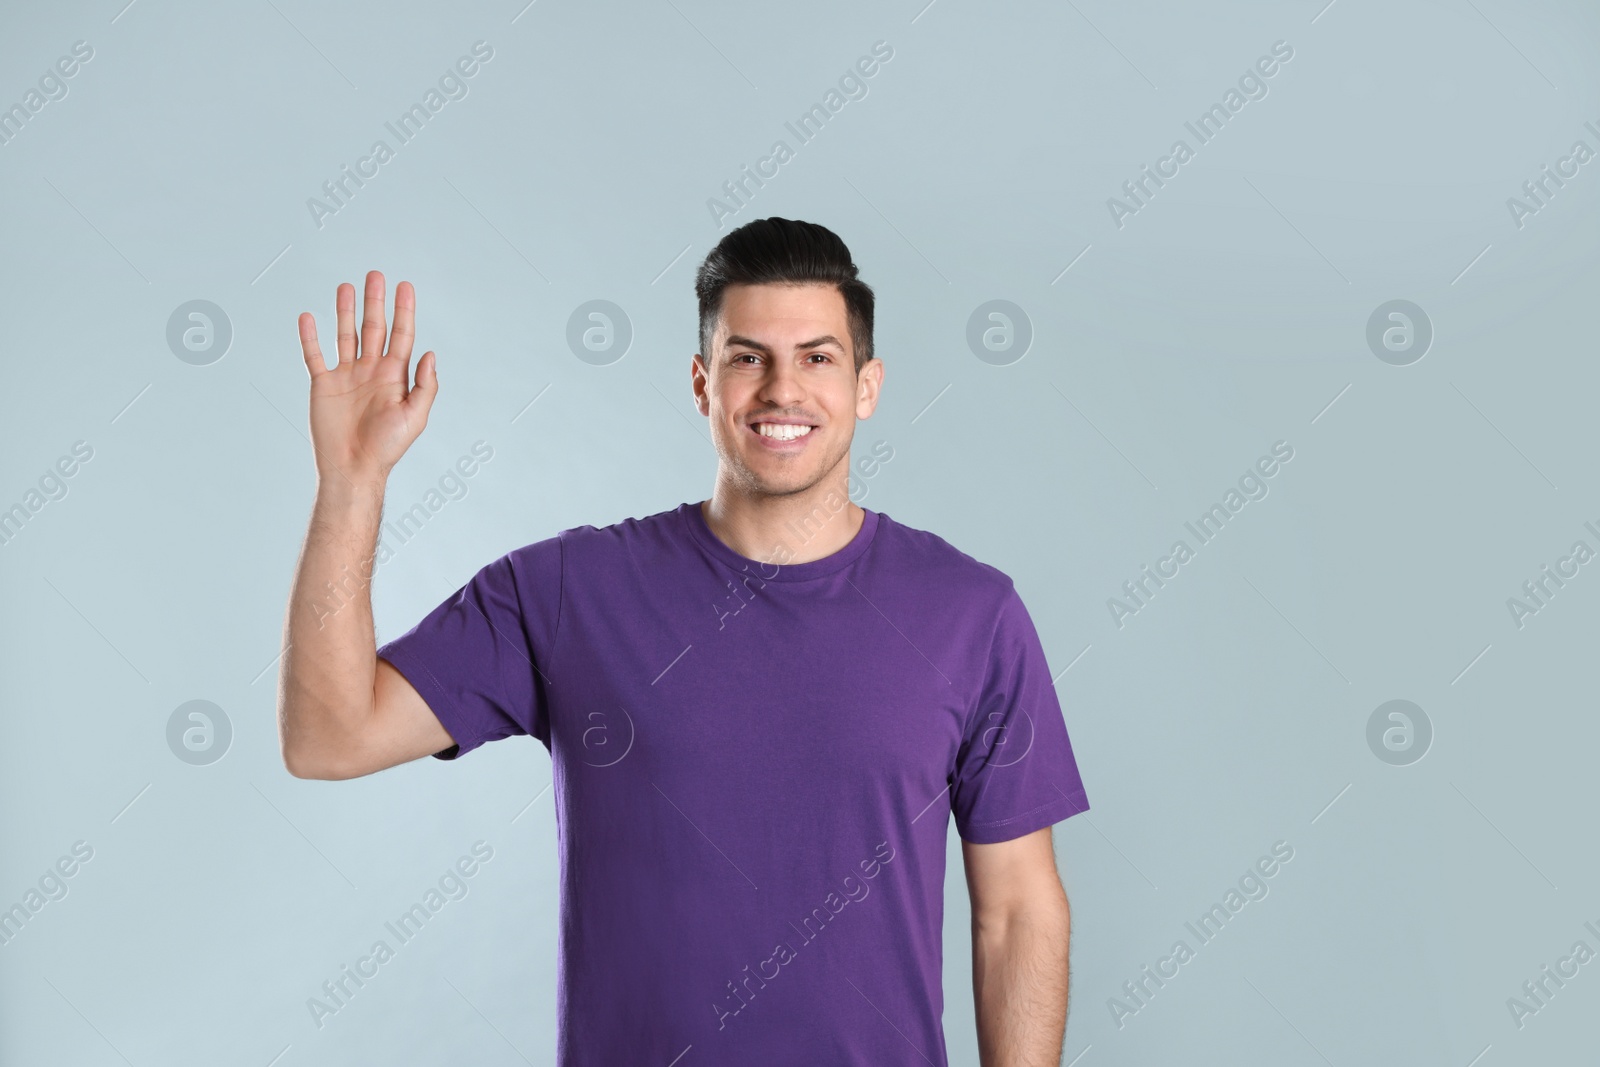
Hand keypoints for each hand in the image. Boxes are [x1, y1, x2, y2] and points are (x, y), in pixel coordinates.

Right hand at [298, 271, 436, 486]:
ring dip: (345, 311)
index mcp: (395, 376)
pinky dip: (310, 336)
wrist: (353, 468)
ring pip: (345, 335)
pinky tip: (308, 316)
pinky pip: (314, 355)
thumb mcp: (415, 417)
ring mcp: (346, 376)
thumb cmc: (387, 447)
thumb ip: (424, 385)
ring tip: (346, 286)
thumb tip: (430, 354)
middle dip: (375, 302)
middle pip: (373, 328)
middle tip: (375, 275)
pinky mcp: (323, 384)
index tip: (405, 287)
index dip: (404, 311)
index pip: (401, 335)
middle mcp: (371, 371)